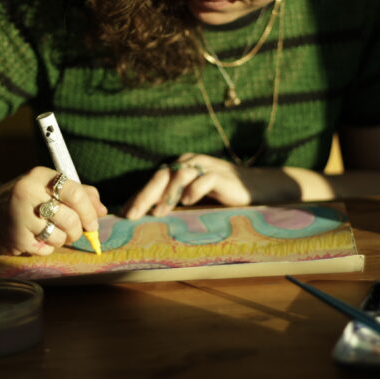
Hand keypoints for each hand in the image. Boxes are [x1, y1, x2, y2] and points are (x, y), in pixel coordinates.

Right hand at [0, 167, 106, 255]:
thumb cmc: (27, 200)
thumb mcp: (49, 188)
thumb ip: (80, 194)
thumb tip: (102, 210)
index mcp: (39, 176)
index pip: (75, 193)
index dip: (89, 211)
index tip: (93, 222)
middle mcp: (27, 192)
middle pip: (70, 218)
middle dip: (78, 230)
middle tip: (74, 232)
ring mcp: (19, 216)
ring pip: (60, 237)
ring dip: (61, 240)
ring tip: (50, 233)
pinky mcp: (15, 237)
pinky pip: (46, 249)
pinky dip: (46, 248)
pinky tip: (35, 238)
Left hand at [123, 154, 253, 218]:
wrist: (254, 187)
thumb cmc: (220, 194)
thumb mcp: (192, 196)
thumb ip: (173, 200)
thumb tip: (147, 215)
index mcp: (179, 167)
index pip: (153, 180)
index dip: (138, 196)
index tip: (125, 214)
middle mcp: (188, 163)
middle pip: (162, 176)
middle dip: (145, 196)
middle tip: (132, 215)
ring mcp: (204, 167)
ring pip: (180, 175)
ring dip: (167, 195)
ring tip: (158, 213)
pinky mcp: (220, 175)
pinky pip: (204, 179)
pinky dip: (194, 189)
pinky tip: (188, 201)